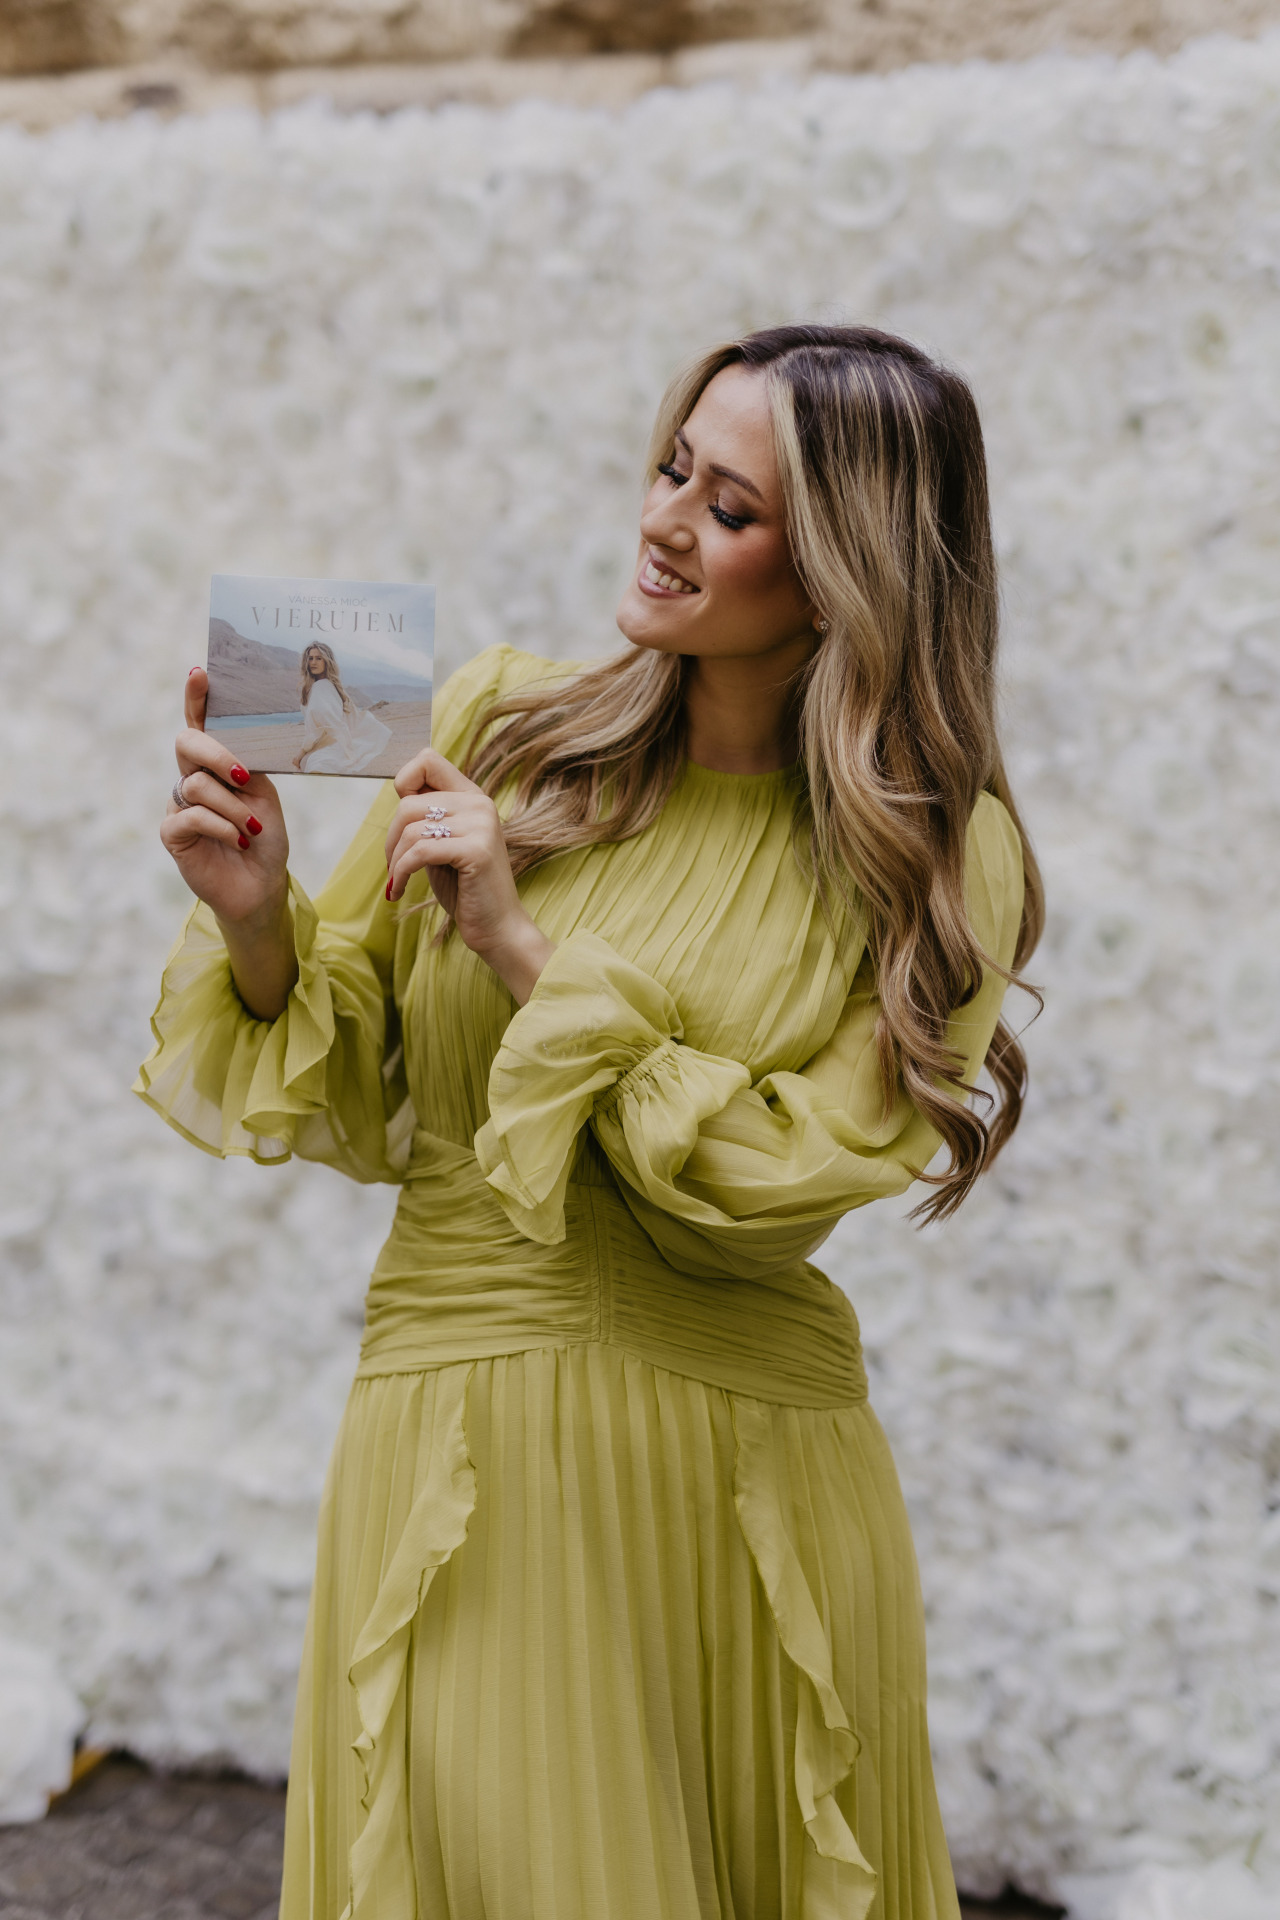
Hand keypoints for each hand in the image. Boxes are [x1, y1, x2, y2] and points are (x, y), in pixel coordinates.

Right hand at [162, 669, 287, 925]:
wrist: (261, 884)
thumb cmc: (265, 839)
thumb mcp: (264, 795)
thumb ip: (247, 766)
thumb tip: (238, 748)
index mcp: (218, 763)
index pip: (202, 724)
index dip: (197, 698)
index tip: (201, 673)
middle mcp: (194, 778)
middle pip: (187, 744)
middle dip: (215, 754)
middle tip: (244, 776)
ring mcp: (180, 804)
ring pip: (197, 786)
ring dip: (233, 808)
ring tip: (252, 830)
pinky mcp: (172, 833)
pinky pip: (190, 816)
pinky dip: (221, 827)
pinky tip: (239, 841)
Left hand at [385, 748, 553, 1003]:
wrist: (497, 928)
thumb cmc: (465, 889)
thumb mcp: (441, 843)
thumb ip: (428, 817)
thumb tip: (400, 790)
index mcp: (472, 797)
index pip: (427, 758)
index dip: (404, 781)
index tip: (403, 822)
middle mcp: (479, 804)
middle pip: (409, 801)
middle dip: (391, 838)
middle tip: (393, 866)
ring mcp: (481, 826)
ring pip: (411, 828)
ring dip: (394, 860)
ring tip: (397, 880)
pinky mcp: (476, 851)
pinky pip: (420, 851)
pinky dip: (401, 872)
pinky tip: (400, 889)